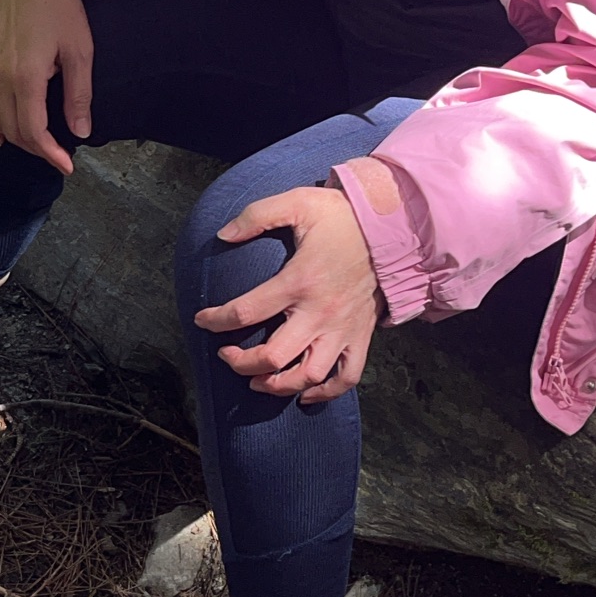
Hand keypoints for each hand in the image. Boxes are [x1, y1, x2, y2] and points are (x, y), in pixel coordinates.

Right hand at [0, 0, 92, 174]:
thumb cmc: (61, 7)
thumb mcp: (79, 50)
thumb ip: (78, 95)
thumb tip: (81, 132)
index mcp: (26, 75)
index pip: (34, 130)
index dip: (51, 154)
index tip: (67, 165)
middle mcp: (0, 75)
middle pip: (13, 129)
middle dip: (37, 148)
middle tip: (58, 153)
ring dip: (16, 137)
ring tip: (38, 144)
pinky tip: (0, 134)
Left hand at [194, 185, 379, 406]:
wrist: (392, 226)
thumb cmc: (341, 216)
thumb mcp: (296, 202)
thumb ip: (256, 216)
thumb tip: (223, 235)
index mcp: (299, 281)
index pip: (245, 311)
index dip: (216, 320)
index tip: (202, 320)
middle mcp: (320, 312)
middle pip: (273, 357)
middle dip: (241, 363)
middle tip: (226, 355)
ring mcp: (342, 329)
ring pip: (307, 376)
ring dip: (277, 386)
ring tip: (257, 381)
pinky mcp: (361, 336)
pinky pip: (346, 377)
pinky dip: (325, 393)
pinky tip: (304, 394)